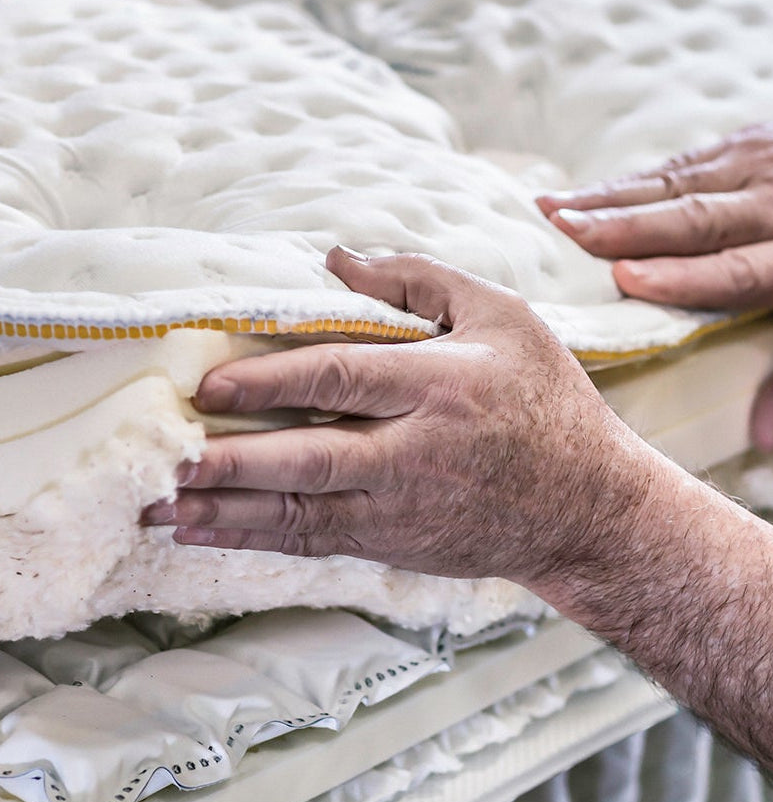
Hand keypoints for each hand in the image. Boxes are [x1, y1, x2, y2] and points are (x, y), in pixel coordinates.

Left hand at [141, 248, 659, 585]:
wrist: (590, 508)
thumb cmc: (549, 402)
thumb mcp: (505, 318)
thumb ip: (420, 280)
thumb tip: (336, 257)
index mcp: (444, 387)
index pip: (341, 379)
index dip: (270, 381)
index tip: (210, 383)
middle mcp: (419, 454)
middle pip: (307, 459)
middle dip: (228, 461)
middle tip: (162, 458)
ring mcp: (405, 508)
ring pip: (300, 513)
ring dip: (223, 511)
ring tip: (154, 505)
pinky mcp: (397, 543)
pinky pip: (315, 543)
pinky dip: (255, 539)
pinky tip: (204, 533)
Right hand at [537, 91, 772, 449]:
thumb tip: (763, 439)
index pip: (747, 269)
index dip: (685, 276)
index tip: (625, 280)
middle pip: (701, 219)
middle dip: (625, 228)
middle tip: (561, 238)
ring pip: (682, 185)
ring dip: (613, 199)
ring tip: (553, 212)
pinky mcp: (754, 142)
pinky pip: (686, 164)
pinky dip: (633, 179)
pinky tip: (591, 191)